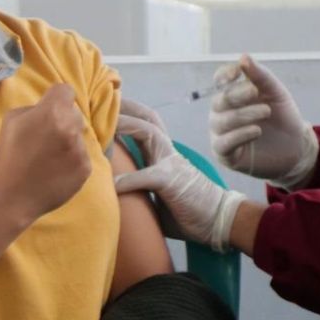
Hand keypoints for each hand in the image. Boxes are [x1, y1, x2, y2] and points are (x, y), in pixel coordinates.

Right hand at [0, 84, 90, 222]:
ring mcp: (80, 149)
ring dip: (68, 141)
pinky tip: (55, 170)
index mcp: (52, 112)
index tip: (49, 109)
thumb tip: (49, 107)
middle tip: (46, 137)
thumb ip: (34, 108)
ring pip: (79, 136)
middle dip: (62, 120)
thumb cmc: (9, 156)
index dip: (55, 99)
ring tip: (49, 157)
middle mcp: (71, 128)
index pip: (65, 90)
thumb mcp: (12, 120)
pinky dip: (71, 160)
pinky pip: (82, 155)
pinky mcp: (86, 168)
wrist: (13, 197)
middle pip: (74, 113)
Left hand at [115, 109, 243, 250]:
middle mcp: (167, 152)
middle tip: (100, 99)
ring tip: (102, 125)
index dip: (125, 112)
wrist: (219, 221)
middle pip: (147, 117)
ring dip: (126, 126)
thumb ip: (137, 187)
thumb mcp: (157, 195)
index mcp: (162, 154)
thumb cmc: (187, 210)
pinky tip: (114, 184)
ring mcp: (171, 164)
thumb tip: (112, 193)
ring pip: (149, 133)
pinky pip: (149, 176)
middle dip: (125, 106)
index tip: (102, 106)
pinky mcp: (173, 182)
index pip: (143, 123)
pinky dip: (130, 179)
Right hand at [209, 54, 317, 189]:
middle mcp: (222, 113)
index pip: (219, 81)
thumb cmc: (283, 117)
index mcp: (233, 95)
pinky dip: (239, 135)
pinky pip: (223, 143)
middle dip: (236, 95)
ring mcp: (221, 133)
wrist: (296, 148)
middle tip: (255, 91)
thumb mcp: (275, 93)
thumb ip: (260, 76)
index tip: (237, 71)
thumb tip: (243, 57)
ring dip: (243, 114)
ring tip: (266, 112)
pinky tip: (256, 131)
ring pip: (221, 121)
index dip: (224, 75)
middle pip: (219, 101)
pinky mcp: (225, 154)